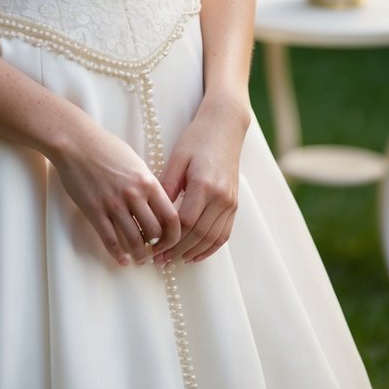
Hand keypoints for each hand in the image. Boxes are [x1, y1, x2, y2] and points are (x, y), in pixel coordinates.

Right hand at [50, 116, 181, 266]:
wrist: (75, 142)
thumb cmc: (105, 147)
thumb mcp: (135, 162)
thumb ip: (147, 183)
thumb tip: (156, 204)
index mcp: (147, 181)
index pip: (171, 217)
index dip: (174, 236)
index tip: (170, 241)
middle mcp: (133, 194)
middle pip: (154, 232)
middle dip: (157, 247)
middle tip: (155, 252)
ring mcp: (113, 204)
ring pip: (134, 241)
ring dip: (139, 254)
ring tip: (140, 258)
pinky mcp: (94, 211)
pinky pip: (110, 240)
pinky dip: (118, 254)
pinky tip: (122, 260)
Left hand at [159, 95, 248, 264]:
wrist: (225, 127)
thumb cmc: (196, 139)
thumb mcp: (176, 158)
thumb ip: (166, 185)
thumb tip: (153, 213)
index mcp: (203, 184)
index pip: (185, 222)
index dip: (168, 238)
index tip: (153, 246)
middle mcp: (220, 196)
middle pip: (198, 234)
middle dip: (177, 250)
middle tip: (159, 260)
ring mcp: (230, 202)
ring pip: (212, 238)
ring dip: (192, 253)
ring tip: (173, 260)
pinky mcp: (235, 204)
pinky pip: (224, 234)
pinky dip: (210, 248)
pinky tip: (195, 255)